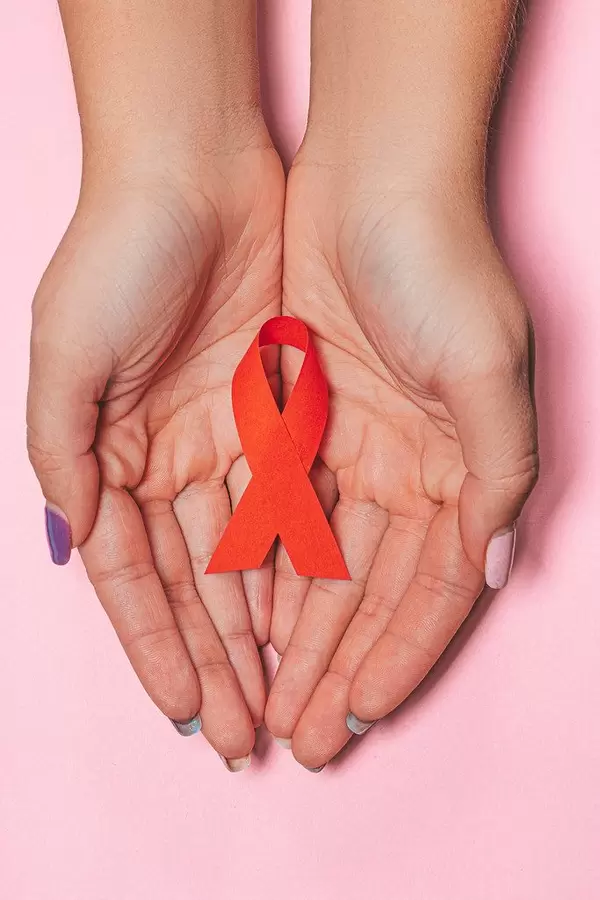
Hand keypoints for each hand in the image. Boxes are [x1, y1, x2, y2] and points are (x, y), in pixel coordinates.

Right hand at [28, 140, 284, 764]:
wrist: (195, 174)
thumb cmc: (117, 256)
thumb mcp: (64, 356)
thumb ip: (63, 452)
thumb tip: (76, 538)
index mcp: (110, 455)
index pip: (134, 578)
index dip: (156, 647)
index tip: (182, 711)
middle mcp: (167, 459)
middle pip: (195, 583)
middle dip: (216, 658)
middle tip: (239, 734)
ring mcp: (226, 440)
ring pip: (247, 557)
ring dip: (260, 627)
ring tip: (281, 694)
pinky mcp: (279, 413)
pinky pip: (293, 503)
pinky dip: (300, 561)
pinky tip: (312, 616)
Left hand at [265, 158, 537, 768]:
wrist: (373, 180)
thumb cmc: (439, 269)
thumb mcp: (488, 373)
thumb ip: (497, 475)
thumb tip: (494, 565)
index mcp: (460, 470)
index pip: (429, 591)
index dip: (399, 656)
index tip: (362, 713)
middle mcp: (409, 469)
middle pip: (369, 593)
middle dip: (337, 665)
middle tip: (305, 735)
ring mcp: (352, 448)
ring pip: (320, 563)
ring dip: (298, 633)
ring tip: (270, 696)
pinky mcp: (300, 421)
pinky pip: (280, 510)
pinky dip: (267, 567)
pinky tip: (248, 618)